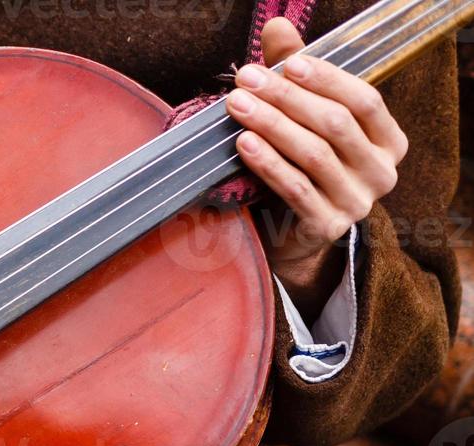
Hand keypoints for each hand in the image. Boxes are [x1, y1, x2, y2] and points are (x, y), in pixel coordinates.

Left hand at [228, 17, 407, 309]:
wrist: (295, 236)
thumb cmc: (304, 168)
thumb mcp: (305, 120)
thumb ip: (296, 76)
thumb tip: (278, 26)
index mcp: (388, 140)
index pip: (364, 100)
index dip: (325, 79)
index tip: (287, 63)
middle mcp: (382, 171)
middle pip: (335, 124)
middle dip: (287, 99)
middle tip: (247, 82)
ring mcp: (358, 202)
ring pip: (314, 154)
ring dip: (272, 126)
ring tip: (238, 106)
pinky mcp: (328, 226)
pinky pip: (296, 189)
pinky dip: (268, 164)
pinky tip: (244, 144)